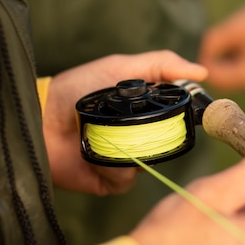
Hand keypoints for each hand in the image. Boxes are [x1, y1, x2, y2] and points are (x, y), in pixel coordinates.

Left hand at [42, 51, 207, 195]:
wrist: (42, 119)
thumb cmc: (77, 89)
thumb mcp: (121, 67)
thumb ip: (162, 64)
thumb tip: (203, 72)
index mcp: (146, 112)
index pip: (179, 118)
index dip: (187, 117)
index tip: (193, 113)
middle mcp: (140, 136)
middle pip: (169, 143)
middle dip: (157, 136)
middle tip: (139, 126)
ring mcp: (126, 158)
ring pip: (149, 163)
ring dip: (130, 150)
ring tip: (104, 136)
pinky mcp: (111, 179)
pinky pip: (126, 177)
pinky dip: (112, 166)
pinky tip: (95, 155)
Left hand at [199, 0, 244, 92]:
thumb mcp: (233, 29)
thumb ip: (212, 44)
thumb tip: (202, 58)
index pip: (217, 79)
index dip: (206, 64)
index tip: (206, 45)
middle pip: (224, 81)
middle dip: (216, 63)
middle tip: (215, 42)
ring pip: (232, 76)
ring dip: (225, 60)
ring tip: (231, 38)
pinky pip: (242, 71)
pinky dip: (235, 59)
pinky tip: (240, 41)